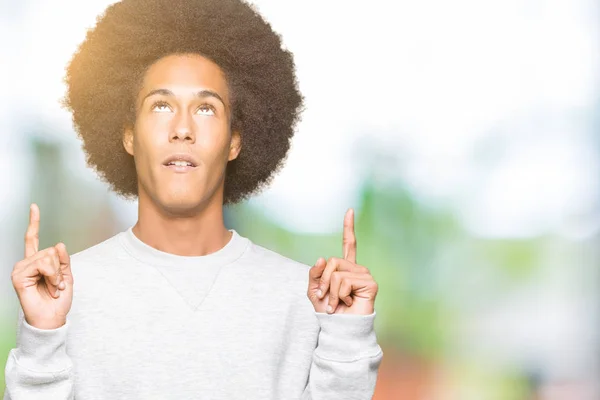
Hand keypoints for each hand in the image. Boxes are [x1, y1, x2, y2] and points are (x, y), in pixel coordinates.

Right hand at [11, 204, 73, 329]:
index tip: (34, 206)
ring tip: (52, 288)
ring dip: (56, 275)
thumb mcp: (66, 277)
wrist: (52, 318)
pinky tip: (47, 288)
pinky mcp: (18, 275)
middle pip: (50, 250)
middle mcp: (26, 263)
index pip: (33, 238)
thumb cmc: (57, 301)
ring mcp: (20, 269)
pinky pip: (43, 265)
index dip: (33, 222)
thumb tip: (58, 243)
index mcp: (37, 262)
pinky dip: (51, 277)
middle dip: (59, 269)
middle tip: (56, 286)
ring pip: (48, 257)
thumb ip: (63, 260)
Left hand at [307, 208, 377, 314]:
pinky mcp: (370, 283)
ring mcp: (364, 275)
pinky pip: (344, 282)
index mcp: (345, 268)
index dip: (348, 227)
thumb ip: (315, 274)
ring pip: (336, 274)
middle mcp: (357, 269)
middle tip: (327, 298)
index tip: (350, 210)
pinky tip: (348, 303)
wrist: (340, 329)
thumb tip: (323, 258)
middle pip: (331, 262)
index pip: (349, 244)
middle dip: (324, 282)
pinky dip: (340, 295)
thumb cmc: (329, 311)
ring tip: (338, 303)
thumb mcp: (314, 290)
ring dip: (332, 292)